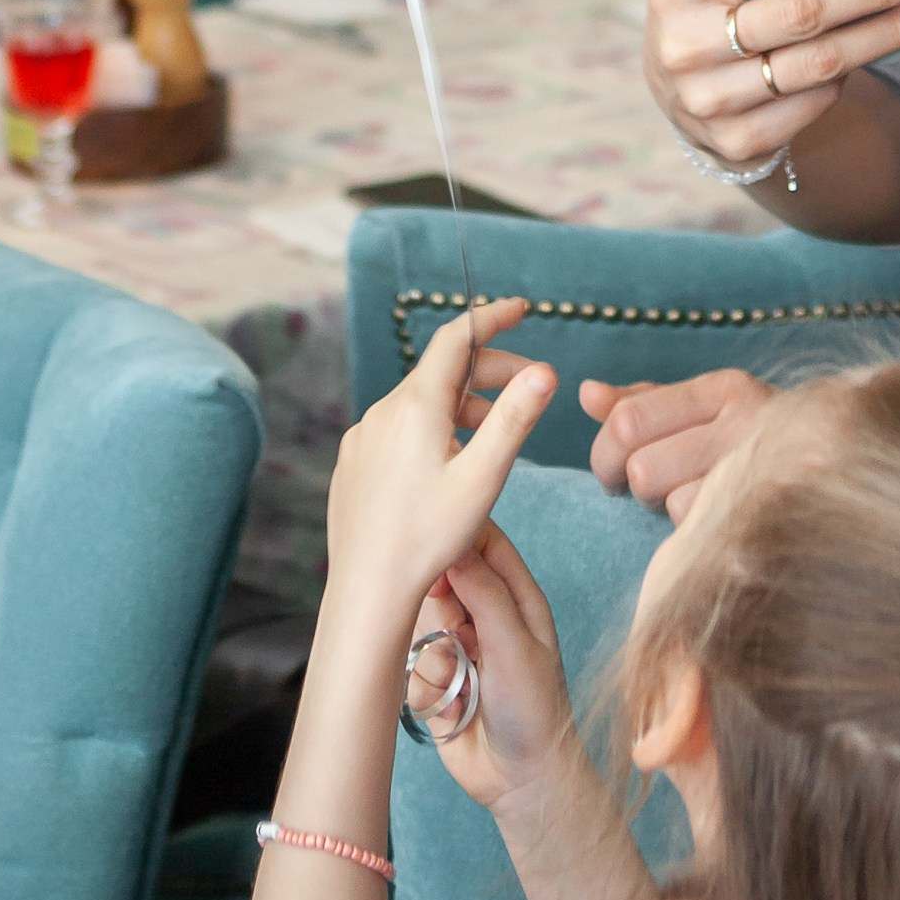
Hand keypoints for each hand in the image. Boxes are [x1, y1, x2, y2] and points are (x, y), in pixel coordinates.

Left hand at [324, 301, 552, 612]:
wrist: (368, 591)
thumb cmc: (429, 537)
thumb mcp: (484, 476)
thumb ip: (515, 418)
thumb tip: (545, 370)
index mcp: (416, 405)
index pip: (457, 339)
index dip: (491, 319)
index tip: (521, 309)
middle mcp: (382, 412)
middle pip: (442, 372)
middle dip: (489, 370)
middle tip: (530, 386)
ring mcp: (363, 439)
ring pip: (419, 404)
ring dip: (461, 406)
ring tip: (494, 436)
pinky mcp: (354, 465)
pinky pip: (397, 431)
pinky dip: (431, 430)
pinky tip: (448, 466)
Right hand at [408, 524, 573, 806]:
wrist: (521, 780)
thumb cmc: (534, 709)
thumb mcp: (514, 644)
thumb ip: (484, 593)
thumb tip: (455, 546)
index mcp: (517, 598)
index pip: (485, 543)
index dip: (459, 539)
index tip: (439, 551)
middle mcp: (486, 618)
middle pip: (443, 582)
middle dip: (440, 608)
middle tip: (458, 636)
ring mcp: (458, 650)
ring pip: (421, 627)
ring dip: (435, 658)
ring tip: (463, 684)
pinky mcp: (436, 683)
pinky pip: (412, 669)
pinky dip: (427, 690)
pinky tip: (451, 709)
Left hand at [581, 365, 776, 517]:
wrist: (846, 462)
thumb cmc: (751, 438)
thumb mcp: (703, 409)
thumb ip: (642, 402)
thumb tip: (586, 393)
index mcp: (722, 389)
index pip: (629, 419)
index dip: (603, 453)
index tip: (610, 473)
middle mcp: (745, 420)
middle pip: (642, 469)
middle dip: (637, 488)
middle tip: (653, 491)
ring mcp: (761, 465)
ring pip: (670, 502)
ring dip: (671, 511)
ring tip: (693, 500)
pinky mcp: (767, 508)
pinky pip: (702, 529)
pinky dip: (698, 531)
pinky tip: (716, 518)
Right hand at [635, 0, 899, 171]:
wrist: (682, 97)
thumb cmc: (698, 5)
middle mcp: (685, 45)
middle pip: (800, 11)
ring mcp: (711, 98)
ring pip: (820, 62)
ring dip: (885, 34)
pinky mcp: (739, 141)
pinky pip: (815, 102)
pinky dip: (850, 74)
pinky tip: (877, 48)